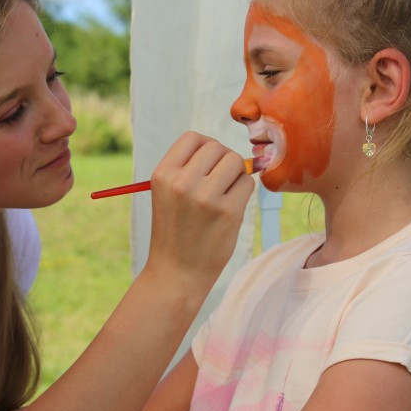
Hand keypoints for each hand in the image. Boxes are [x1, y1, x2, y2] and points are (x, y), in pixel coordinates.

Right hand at [144, 132, 253, 296]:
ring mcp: (206, 197)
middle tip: (219, 182)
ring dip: (236, 175)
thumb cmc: (175, 231)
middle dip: (222, 161)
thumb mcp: (166, 194)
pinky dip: (243, 191)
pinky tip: (231, 207)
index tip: (207, 164)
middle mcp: (182, 183)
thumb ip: (187, 168)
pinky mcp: (228, 212)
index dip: (205, 147)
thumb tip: (223, 150)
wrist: (176, 272)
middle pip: (217, 147)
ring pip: (236, 162)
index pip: (192, 138)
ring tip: (224, 194)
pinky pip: (247, 183)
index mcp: (162, 175)